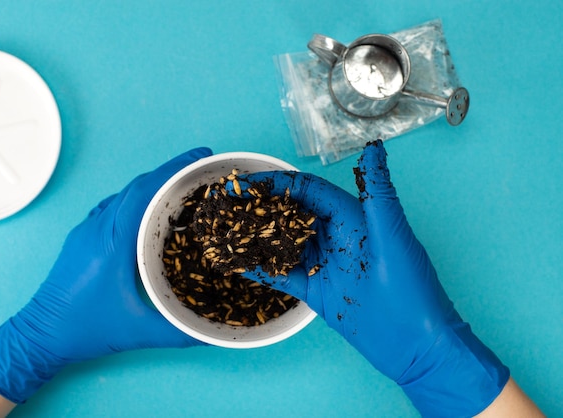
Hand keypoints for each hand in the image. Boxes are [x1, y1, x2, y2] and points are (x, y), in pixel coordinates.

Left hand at [0, 147, 212, 403]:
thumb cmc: (85, 328)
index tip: (201, 157)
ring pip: (124, 194)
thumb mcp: (137, 331)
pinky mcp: (82, 238)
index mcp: (112, 242)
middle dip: (170, 173)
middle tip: (201, 169)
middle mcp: (98, 228)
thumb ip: (178, 332)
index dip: (174, 170)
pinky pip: (113, 206)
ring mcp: (87, 230)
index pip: (144, 192)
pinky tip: (151, 212)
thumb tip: (213, 330)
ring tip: (182, 188)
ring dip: (153, 185)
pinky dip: (136, 200)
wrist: (39, 335)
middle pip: (137, 186)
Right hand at [241, 140, 508, 416]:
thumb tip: (373, 148)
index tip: (246, 183)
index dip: (276, 184)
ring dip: (255, 235)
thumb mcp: (394, 235)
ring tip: (224, 228)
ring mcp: (324, 264)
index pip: (308, 190)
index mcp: (353, 218)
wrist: (417, 345)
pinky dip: (259, 267)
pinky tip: (235, 262)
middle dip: (260, 207)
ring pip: (283, 243)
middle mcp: (335, 237)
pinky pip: (282, 274)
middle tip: (226, 203)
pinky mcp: (316, 290)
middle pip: (291, 213)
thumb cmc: (413, 289)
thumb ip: (378, 191)